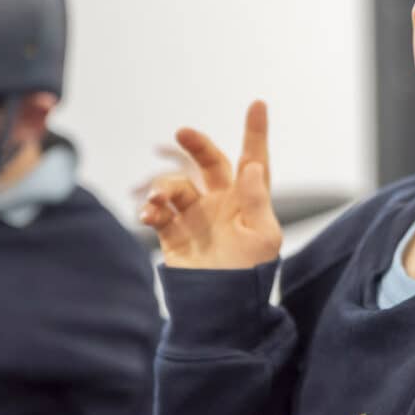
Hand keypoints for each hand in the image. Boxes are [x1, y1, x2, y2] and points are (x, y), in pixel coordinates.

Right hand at [139, 100, 281, 268]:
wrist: (221, 311)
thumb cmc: (250, 276)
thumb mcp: (264, 238)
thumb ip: (257, 201)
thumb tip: (252, 166)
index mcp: (250, 200)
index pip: (254, 160)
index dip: (255, 133)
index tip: (258, 103)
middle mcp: (223, 203)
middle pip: (210, 163)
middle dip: (198, 145)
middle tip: (182, 133)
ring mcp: (197, 217)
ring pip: (178, 186)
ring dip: (166, 187)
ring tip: (160, 201)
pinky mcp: (174, 234)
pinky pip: (158, 213)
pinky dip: (151, 210)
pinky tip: (150, 216)